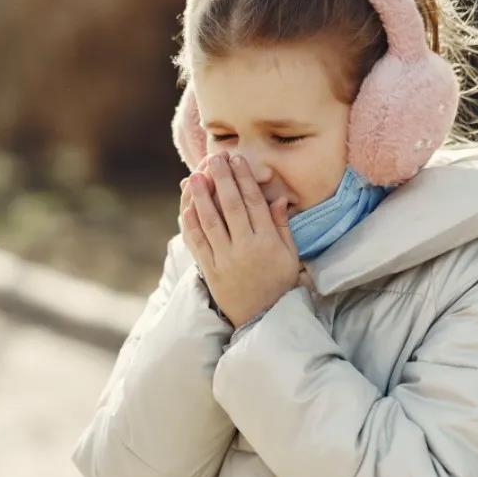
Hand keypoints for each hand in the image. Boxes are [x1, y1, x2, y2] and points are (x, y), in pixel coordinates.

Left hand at [179, 151, 300, 326]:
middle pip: (231, 206)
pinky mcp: (210, 271)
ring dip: (201, 197)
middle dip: (222, 179)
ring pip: (210, 222)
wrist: (262, 318)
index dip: (244, 179)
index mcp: (267, 242)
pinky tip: (187, 207)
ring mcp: (225, 260)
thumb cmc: (279, 284)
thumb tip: (279, 198)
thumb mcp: (290, 256)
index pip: (254, 203)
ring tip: (195, 176)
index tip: (237, 160)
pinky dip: (191, 224)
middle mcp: (245, 248)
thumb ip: (282, 226)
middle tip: (214, 158)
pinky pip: (198, 243)